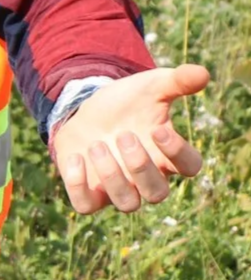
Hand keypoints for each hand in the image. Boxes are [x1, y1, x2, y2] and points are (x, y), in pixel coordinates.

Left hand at [52, 63, 209, 214]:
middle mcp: (146, 178)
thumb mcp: (150, 87)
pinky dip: (78, 185)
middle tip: (123, 134)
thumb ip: (176, 81)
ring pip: (127, 203)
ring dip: (112, 175)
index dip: (178, 152)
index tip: (158, 128)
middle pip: (157, 193)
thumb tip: (203, 73)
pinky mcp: (89, 193)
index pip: (190, 167)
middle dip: (140, 165)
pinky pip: (86, 206)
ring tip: (97, 144)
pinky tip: (77, 156)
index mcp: (167, 154)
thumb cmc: (126, 104)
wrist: (86, 110)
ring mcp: (118, 189)